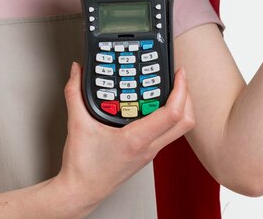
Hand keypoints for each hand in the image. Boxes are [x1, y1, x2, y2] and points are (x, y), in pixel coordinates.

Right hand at [54, 63, 193, 210]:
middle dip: (187, 96)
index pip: (172, 114)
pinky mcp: (146, 153)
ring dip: (180, 106)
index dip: (180, 90)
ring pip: (179, 129)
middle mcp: (148, 147)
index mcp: (136, 139)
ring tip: (169, 87)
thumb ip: (75, 92)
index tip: (178, 73)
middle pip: (186, 122)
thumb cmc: (83, 167)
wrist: (81, 191)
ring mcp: (149, 152)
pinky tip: (154, 105)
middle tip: (179, 78)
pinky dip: (168, 115)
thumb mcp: (77, 124)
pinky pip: (167, 133)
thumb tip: (77, 71)